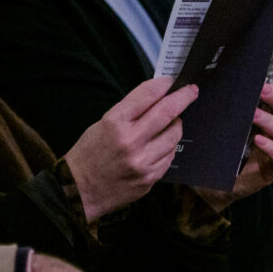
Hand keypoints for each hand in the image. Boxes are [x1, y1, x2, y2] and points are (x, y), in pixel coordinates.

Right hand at [64, 78, 198, 222]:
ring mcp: (143, 162)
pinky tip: (159, 145)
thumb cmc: (89, 153)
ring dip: (175, 125)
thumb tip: (157, 97)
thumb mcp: (102, 124)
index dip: (163, 85)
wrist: (80, 190)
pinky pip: (169, 156)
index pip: (147, 96)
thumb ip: (129, 111)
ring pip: (174, 135)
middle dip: (183, 98)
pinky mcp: (150, 178)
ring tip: (169, 123)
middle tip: (192, 91)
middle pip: (167, 113)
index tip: (171, 81)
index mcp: (115, 123)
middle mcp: (131, 141)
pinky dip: (168, 147)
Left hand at [195, 83, 272, 211]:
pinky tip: (258, 140)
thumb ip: (236, 105)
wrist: (219, 179)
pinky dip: (272, 147)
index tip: (268, 75)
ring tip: (254, 115)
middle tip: (262, 90)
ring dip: (271, 122)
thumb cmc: (226, 146)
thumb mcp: (230, 122)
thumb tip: (230, 79)